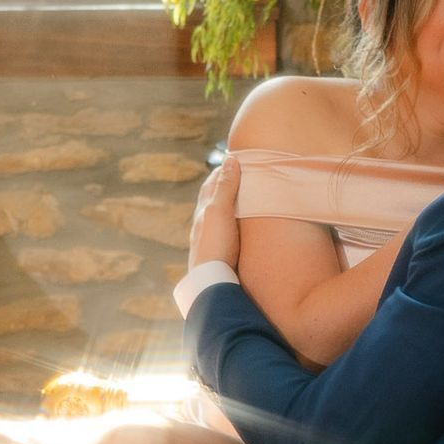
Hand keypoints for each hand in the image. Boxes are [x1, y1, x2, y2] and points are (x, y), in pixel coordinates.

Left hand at [189, 157, 240, 271]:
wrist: (210, 283)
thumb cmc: (215, 246)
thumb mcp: (221, 211)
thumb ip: (226, 187)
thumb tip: (230, 159)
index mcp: (203, 211)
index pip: (211, 184)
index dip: (222, 171)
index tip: (233, 160)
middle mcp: (202, 225)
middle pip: (211, 200)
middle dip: (223, 188)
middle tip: (238, 177)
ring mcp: (207, 241)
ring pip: (215, 218)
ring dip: (226, 208)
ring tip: (240, 203)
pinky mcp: (215, 256)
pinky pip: (221, 234)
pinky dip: (229, 226)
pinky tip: (236, 232)